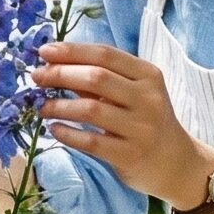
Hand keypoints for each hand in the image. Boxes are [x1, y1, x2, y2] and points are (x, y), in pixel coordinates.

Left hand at [33, 42, 213, 207]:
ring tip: (42, 106)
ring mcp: (140, 128)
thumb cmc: (146, 120)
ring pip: (90, 109)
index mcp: (148, 75)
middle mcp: (148, 99)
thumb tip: (54, 63)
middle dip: (60, 74)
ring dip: (59, 106)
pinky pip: (90, 142)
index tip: (44, 52)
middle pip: (96, 78)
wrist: (176, 162)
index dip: (72, 51)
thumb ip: (100, 78)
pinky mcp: (130, 155)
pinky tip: (54, 128)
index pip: (105, 55)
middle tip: (37, 77)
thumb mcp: (133, 93)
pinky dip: (67, 134)